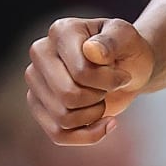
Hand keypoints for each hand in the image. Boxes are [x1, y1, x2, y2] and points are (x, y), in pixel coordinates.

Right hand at [26, 17, 155, 145]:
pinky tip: (105, 123)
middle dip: (99, 98)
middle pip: (68, 96)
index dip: (109, 81)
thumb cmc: (128, 51)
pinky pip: (58, 135)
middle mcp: (40, 53)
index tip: (123, 74)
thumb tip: (91, 50)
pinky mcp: (38, 105)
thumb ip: (114, 41)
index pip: (81, 72)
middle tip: (110, 86)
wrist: (128, 69)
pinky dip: (88, 135)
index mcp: (61, 30)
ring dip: (94, 115)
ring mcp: (36, 80)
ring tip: (102, 98)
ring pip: (63, 118)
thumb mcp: (129, 40)